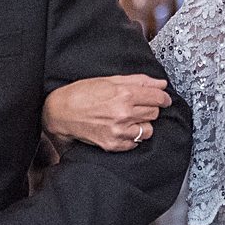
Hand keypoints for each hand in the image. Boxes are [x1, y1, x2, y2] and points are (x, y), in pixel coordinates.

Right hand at [42, 74, 171, 150]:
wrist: (61, 112)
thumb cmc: (82, 94)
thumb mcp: (110, 80)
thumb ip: (139, 81)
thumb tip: (160, 84)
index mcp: (124, 94)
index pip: (158, 98)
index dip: (163, 97)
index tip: (163, 98)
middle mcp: (123, 113)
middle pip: (154, 113)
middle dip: (150, 108)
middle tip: (138, 105)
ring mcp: (119, 131)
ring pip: (148, 130)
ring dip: (143, 124)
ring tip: (129, 118)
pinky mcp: (113, 144)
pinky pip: (135, 143)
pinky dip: (132, 136)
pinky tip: (121, 128)